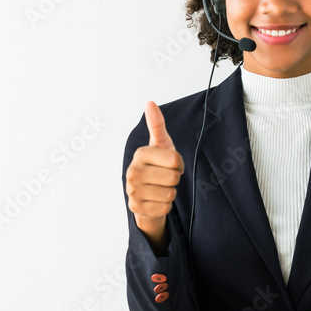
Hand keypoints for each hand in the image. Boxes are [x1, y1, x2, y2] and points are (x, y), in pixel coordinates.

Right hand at [125, 101, 184, 249]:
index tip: (170, 164)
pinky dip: (165, 206)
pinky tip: (156, 200)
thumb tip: (149, 102)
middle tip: (165, 178)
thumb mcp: (160, 145)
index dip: (178, 164)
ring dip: (170, 193)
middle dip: (174, 179)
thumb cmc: (156, 167)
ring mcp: (132, 191)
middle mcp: (132, 172)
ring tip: (160, 188)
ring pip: (170, 194)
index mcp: (140, 154)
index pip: (175, 160)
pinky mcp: (136, 208)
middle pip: (173, 178)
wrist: (146, 194)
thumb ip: (157, 124)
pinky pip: (165, 208)